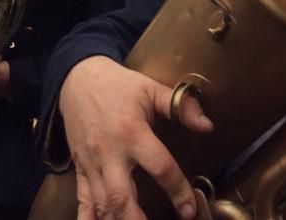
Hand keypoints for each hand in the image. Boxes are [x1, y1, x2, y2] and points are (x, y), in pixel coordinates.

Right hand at [59, 56, 212, 219]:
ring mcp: (92, 163)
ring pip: (102, 205)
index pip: (160, 167)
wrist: (78, 79)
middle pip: (122, 198)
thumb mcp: (151, 89)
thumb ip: (181, 106)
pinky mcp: (80, 168)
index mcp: (132, 132)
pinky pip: (82, 201)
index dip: (178, 191)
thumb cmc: (118, 85)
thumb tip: (208, 126)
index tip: (189, 210)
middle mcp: (110, 153)